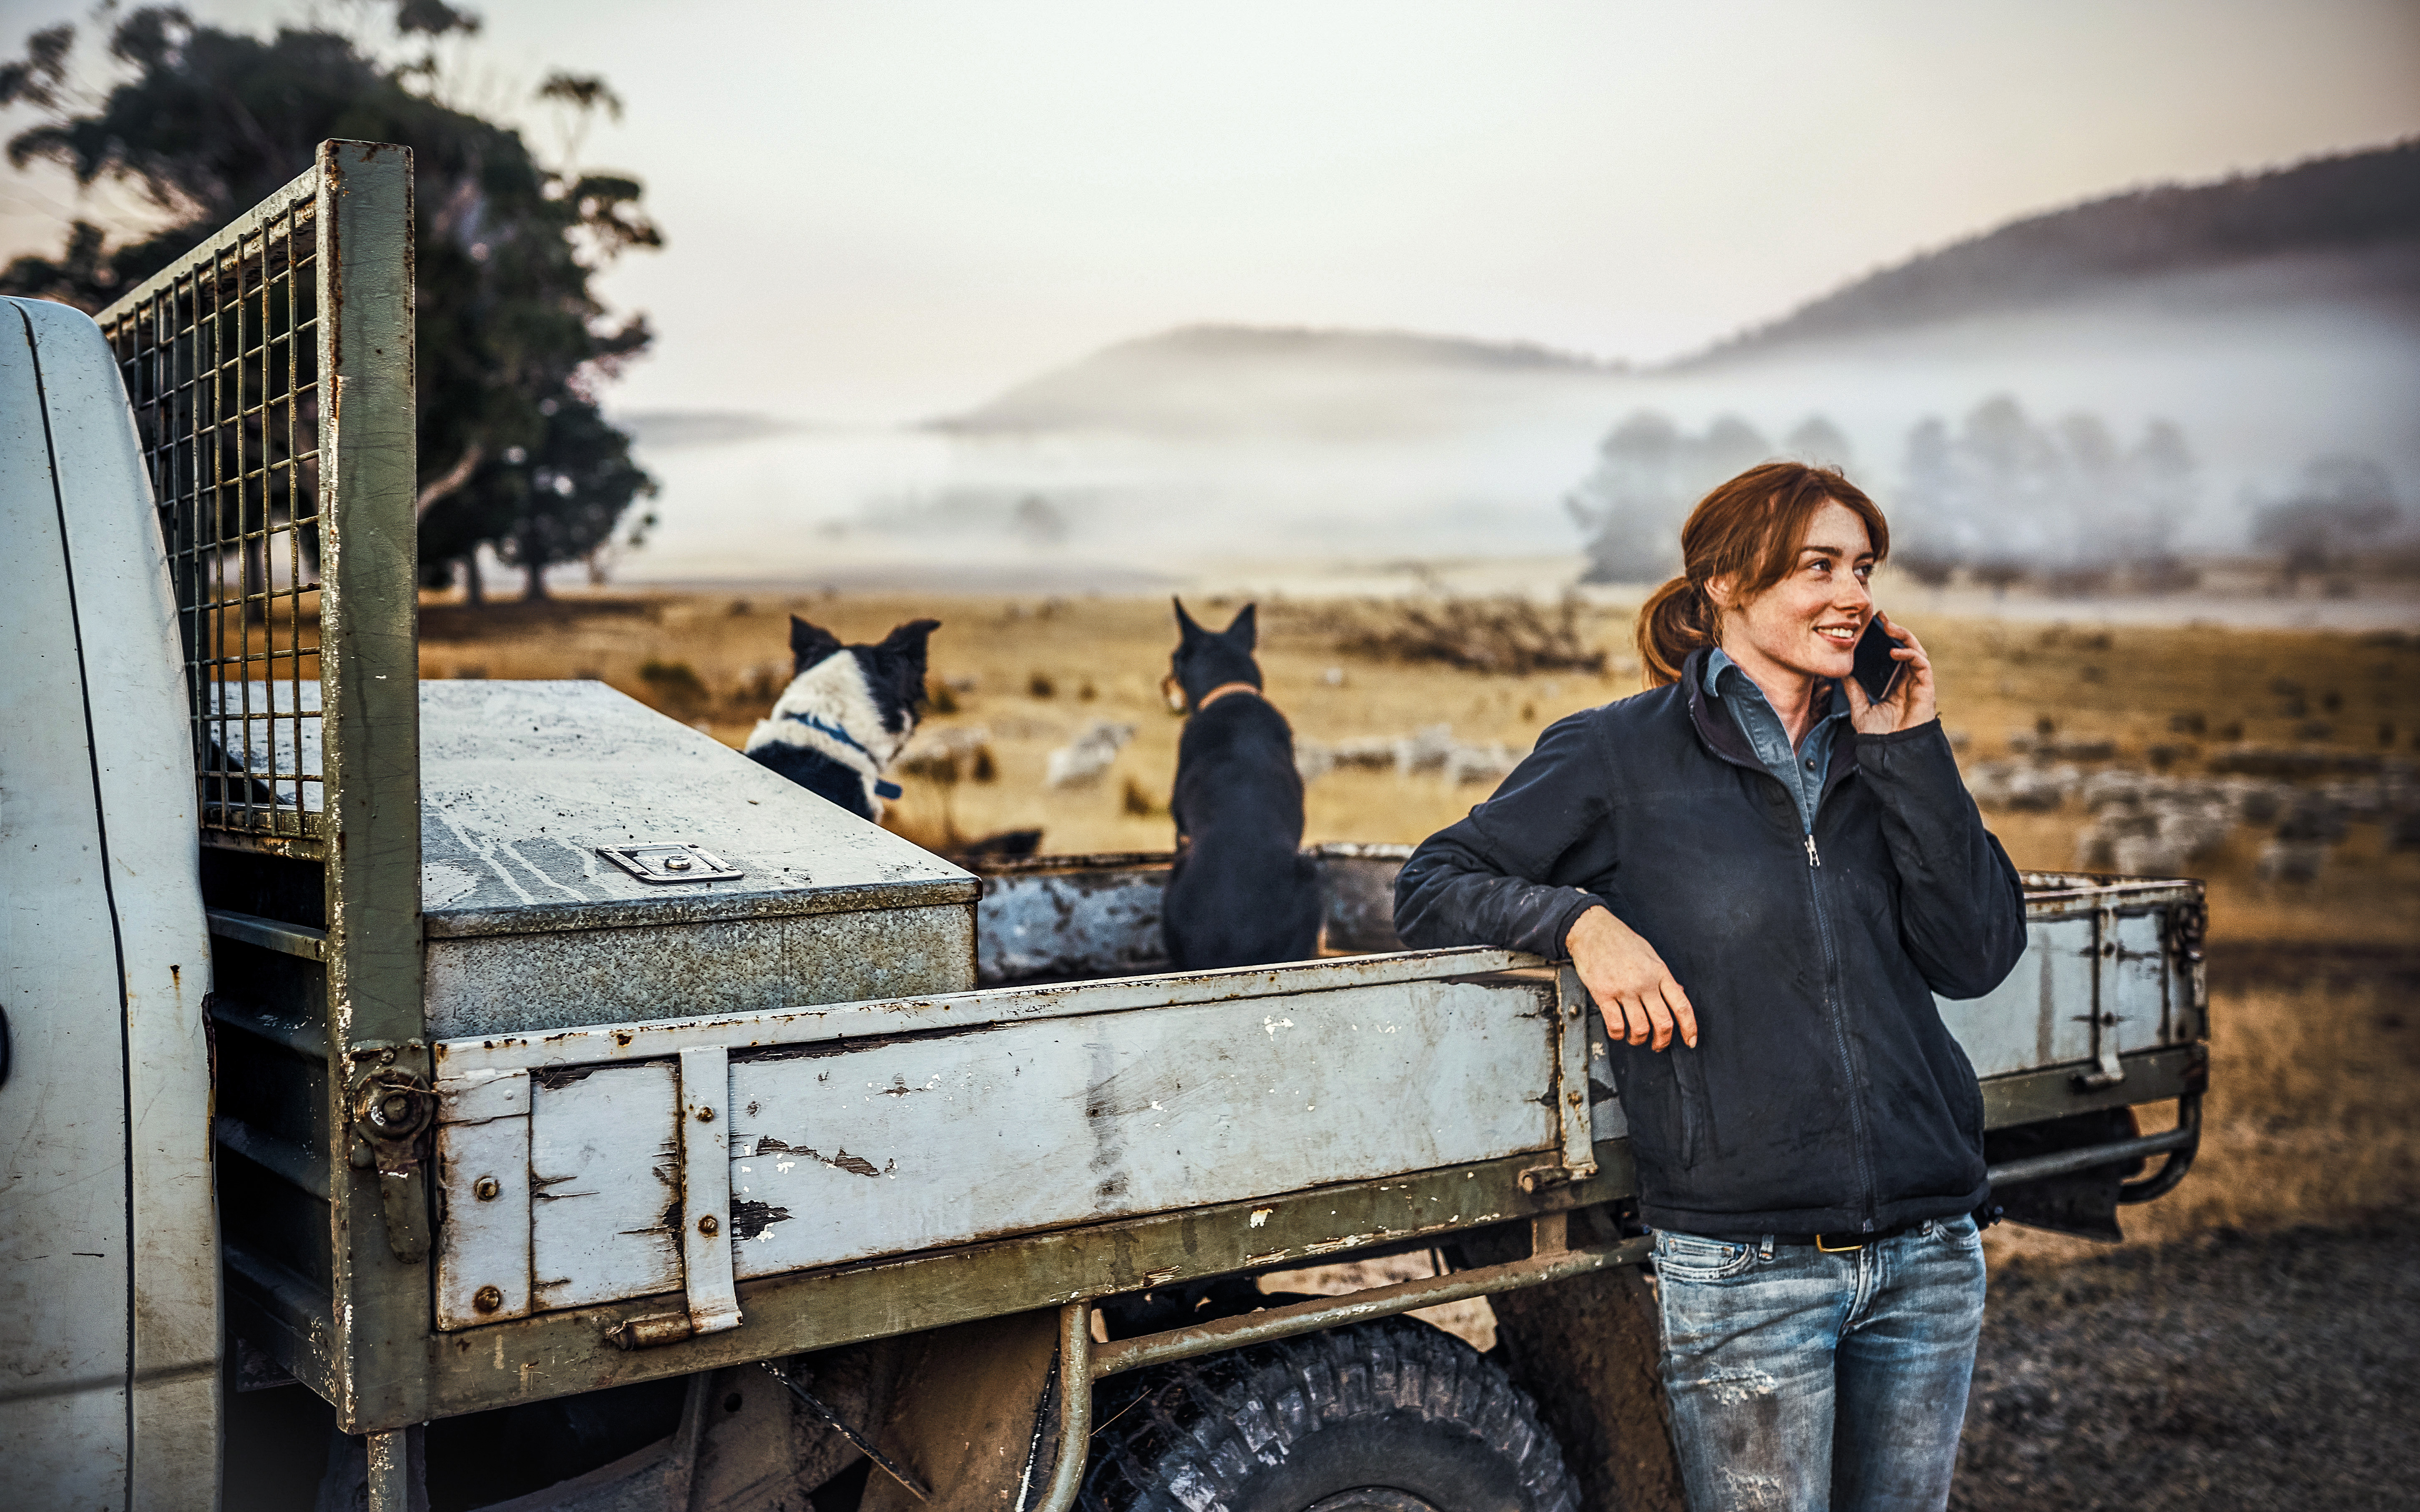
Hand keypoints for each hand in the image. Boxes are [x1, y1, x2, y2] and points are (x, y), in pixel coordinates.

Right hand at [1566, 905, 1696, 1050]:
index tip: (1690, 1041)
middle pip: (1663, 1022)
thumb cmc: (1621, 940)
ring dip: (1639, 1039)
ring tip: (1635, 1038)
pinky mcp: (1604, 994)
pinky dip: (1618, 1034)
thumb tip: (1679, 991)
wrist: (1592, 930)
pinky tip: (1618, 1032)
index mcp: (1659, 972)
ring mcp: (1624, 989)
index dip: (1689, 1028)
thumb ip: (1663, 976)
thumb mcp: (1650, 954)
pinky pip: (1615, 1025)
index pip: (1681, 1006)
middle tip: (1658, 1045)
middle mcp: (1644, 982)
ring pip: (1640, 1028)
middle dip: (1663, 1041)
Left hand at [1846, 611, 1937, 733]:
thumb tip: (1841, 671)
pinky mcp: (1926, 689)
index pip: (1892, 655)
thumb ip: (1853, 690)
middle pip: (1905, 648)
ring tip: (1889, 628)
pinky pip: (1922, 665)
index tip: (1873, 625)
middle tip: (1882, 618)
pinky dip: (1910, 655)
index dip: (1885, 639)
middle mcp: (1907, 681)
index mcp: (1893, 684)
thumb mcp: (1859, 708)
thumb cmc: (1879, 735)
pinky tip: (1896, 651)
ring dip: (1904, 637)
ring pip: (1916, 652)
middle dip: (1896, 631)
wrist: (1891, 753)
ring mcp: (1918, 684)